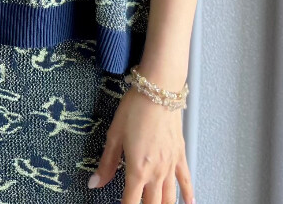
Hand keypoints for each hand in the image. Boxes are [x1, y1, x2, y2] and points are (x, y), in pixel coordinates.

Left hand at [88, 86, 194, 203]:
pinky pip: (186, 180)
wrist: (159, 90)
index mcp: (137, 169)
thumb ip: (106, 162)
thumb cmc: (135, 108)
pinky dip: (188, 195)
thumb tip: (94, 184)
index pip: (131, 202)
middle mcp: (156, 172)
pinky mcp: (180, 155)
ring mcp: (170, 165)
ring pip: (169, 198)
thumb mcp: (114, 134)